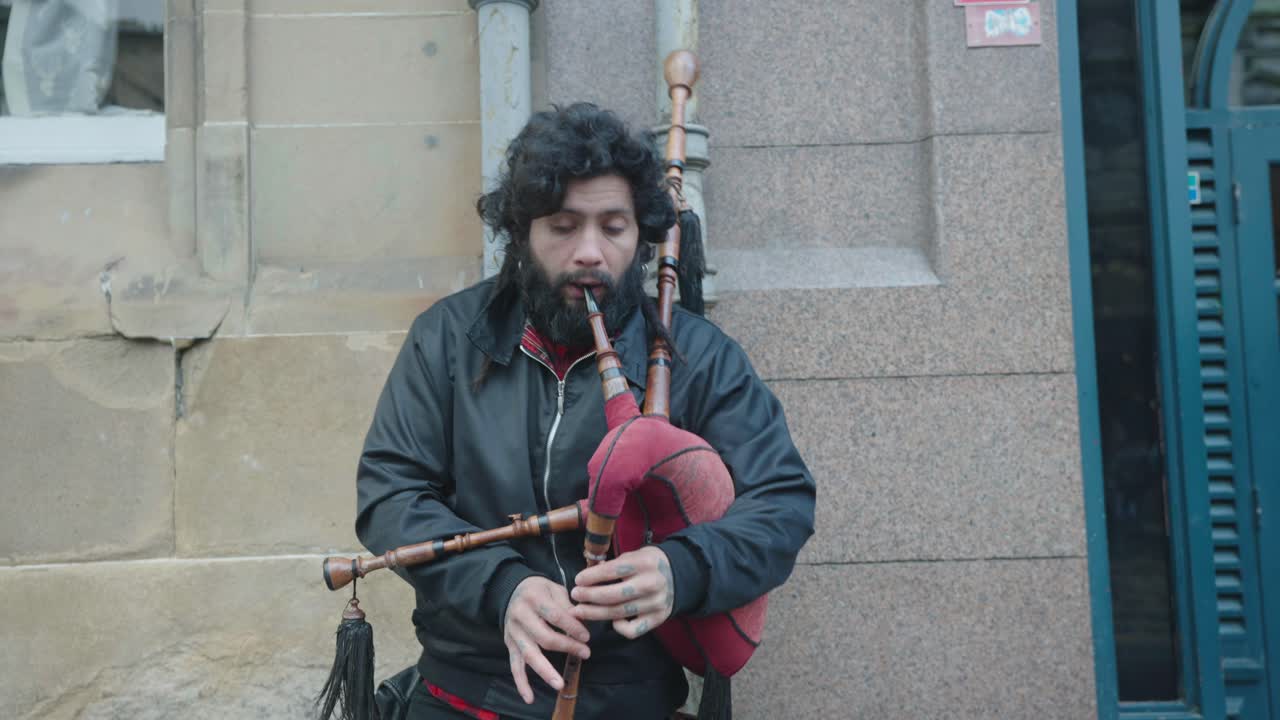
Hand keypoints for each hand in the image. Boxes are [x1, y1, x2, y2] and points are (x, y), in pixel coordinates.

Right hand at [503, 576, 590, 703]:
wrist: (512, 590)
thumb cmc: (539, 590)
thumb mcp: (554, 588)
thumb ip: (566, 605)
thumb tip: (582, 622)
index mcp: (533, 598)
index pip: (555, 616)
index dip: (572, 627)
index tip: (587, 636)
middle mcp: (520, 616)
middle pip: (544, 637)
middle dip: (567, 647)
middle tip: (586, 653)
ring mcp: (513, 632)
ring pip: (530, 654)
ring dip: (545, 671)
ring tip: (560, 684)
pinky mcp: (510, 645)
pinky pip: (514, 666)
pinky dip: (521, 683)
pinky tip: (529, 697)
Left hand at [569, 545, 674, 638]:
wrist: (677, 575)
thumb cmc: (647, 564)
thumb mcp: (633, 555)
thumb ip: (612, 566)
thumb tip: (586, 578)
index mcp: (644, 563)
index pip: (612, 571)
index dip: (591, 577)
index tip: (577, 580)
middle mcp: (652, 584)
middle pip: (613, 595)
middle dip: (589, 596)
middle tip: (575, 596)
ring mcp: (656, 603)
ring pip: (619, 613)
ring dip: (595, 613)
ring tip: (580, 611)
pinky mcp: (658, 618)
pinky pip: (633, 630)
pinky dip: (618, 628)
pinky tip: (611, 620)